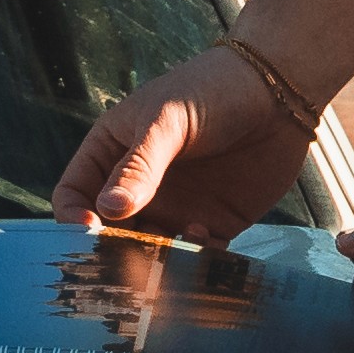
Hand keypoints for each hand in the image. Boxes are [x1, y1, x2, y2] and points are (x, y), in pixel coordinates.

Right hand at [51, 42, 322, 235]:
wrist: (278, 91)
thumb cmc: (212, 90)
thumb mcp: (168, 122)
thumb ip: (140, 167)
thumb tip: (108, 210)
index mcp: (113, 151)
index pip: (75, 192)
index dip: (74, 215)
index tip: (88, 231)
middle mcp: (139, 185)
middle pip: (109, 232)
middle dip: (112, 251)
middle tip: (125, 262)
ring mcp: (175, 206)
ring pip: (149, 250)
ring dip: (153, 262)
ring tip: (166, 256)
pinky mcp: (213, 222)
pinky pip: (193, 255)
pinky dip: (192, 259)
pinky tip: (204, 238)